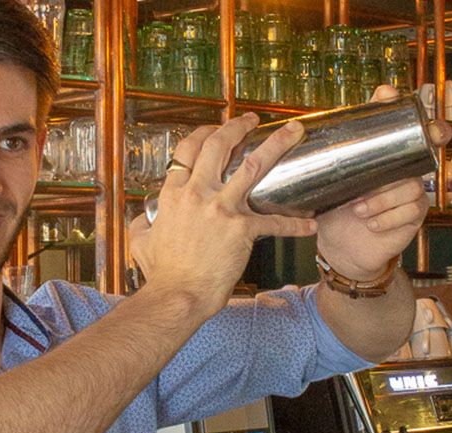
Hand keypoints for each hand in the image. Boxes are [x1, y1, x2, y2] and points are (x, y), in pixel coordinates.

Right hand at [129, 113, 316, 318]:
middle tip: (252, 120)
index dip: (204, 133)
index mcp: (173, 194)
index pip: (188, 150)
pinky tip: (310, 225)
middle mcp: (198, 194)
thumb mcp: (140, 241)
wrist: (178, 294)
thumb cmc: (162, 272)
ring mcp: (221, 209)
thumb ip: (142, 223)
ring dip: (276, 144)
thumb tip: (143, 220)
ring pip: (253, 165)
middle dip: (238, 126)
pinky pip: (274, 222)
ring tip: (293, 131)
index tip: (216, 128)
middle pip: (220, 145)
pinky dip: (295, 223)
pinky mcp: (242, 229)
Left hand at [315, 85, 451, 281]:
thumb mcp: (326, 185)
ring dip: (382, 199)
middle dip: (406, 157)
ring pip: (409, 188)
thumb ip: (320, 166)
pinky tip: (371, 223)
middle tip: (380, 173)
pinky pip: (411, 212)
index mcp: (383, 159)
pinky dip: (388, 217)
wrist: (342, 246)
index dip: (399, 108)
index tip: (386, 94)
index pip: (400, 126)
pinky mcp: (414, 216)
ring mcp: (411, 192)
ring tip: (358, 209)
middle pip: (416, 154)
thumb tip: (293, 137)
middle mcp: (402, 170)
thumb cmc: (334, 211)